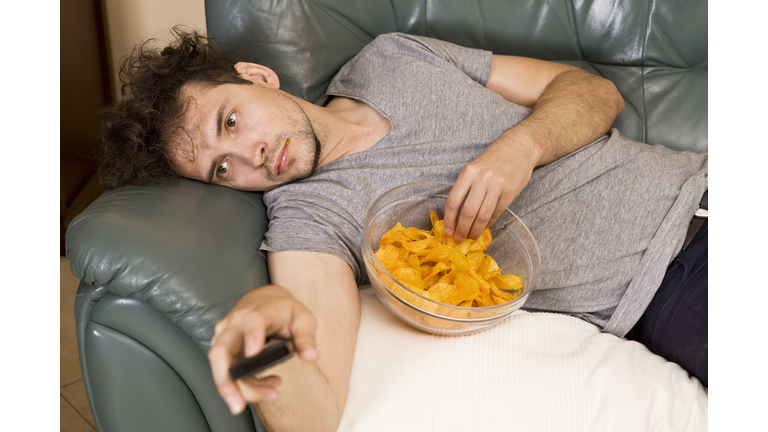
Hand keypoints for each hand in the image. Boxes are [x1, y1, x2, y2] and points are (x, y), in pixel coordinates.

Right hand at [208, 285, 318, 414]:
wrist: (265, 301)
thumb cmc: (284, 311)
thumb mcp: (303, 319)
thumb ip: (306, 337)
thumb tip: (311, 356)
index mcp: (258, 312)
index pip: (253, 321)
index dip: (252, 336)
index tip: (253, 354)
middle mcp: (235, 323)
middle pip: (220, 352)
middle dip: (225, 381)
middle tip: (238, 405)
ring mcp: (224, 336)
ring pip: (221, 368)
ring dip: (241, 388)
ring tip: (271, 392)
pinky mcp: (222, 349)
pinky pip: (228, 372)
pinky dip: (246, 385)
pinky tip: (266, 385)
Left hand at [443, 138, 536, 240]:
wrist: (520, 147)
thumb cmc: (493, 159)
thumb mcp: (474, 168)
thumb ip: (466, 187)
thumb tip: (456, 214)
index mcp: (468, 173)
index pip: (453, 201)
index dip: (449, 220)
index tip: (447, 231)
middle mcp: (482, 179)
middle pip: (468, 212)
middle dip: (462, 229)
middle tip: (460, 238)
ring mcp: (498, 185)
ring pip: (483, 215)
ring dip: (476, 230)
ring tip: (472, 237)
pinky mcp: (511, 192)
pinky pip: (497, 212)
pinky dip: (489, 223)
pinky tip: (484, 227)